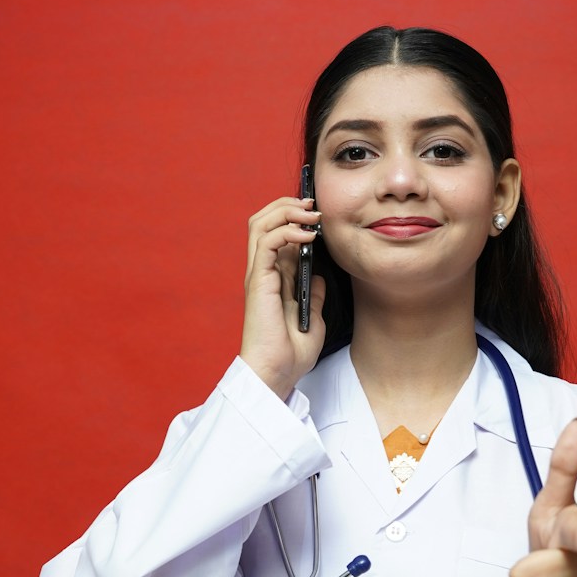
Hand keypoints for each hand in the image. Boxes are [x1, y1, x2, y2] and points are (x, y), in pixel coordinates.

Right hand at [239, 196, 327, 397]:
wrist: (277, 372)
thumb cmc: (291, 353)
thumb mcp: (313, 318)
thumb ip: (314, 294)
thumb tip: (318, 275)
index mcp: (274, 277)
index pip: (277, 232)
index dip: (294, 217)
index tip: (319, 214)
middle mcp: (263, 271)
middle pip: (264, 220)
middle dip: (288, 205)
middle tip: (313, 204)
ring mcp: (258, 274)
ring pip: (260, 223)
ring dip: (287, 211)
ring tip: (311, 214)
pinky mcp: (258, 280)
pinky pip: (266, 242)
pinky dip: (286, 230)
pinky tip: (307, 236)